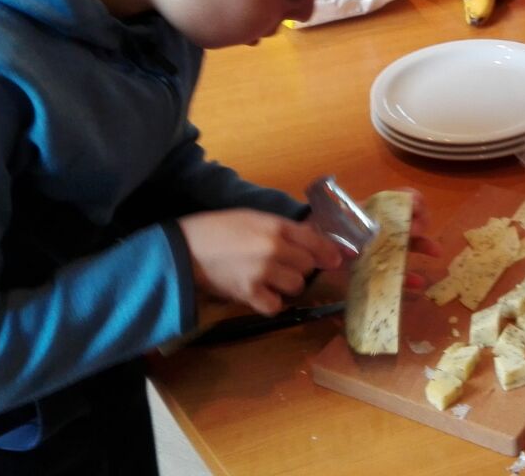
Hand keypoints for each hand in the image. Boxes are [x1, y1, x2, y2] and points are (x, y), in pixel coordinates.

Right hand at [178, 209, 346, 316]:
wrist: (186, 249)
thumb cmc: (219, 229)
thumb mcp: (254, 218)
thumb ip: (282, 229)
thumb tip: (311, 236)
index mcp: (276, 226)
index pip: (315, 240)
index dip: (329, 252)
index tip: (338, 260)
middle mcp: (274, 248)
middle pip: (307, 266)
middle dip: (302, 267)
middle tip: (288, 266)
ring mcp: (262, 272)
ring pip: (296, 286)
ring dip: (288, 285)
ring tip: (273, 279)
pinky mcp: (249, 294)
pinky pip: (275, 306)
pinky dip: (272, 302)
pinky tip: (263, 294)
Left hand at [311, 188, 441, 292]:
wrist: (309, 248)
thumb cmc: (320, 231)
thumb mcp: (326, 228)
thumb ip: (333, 237)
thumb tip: (345, 253)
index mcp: (372, 210)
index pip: (399, 198)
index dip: (411, 201)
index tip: (416, 208)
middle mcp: (381, 226)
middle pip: (408, 220)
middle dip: (419, 223)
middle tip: (417, 232)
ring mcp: (381, 246)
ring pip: (408, 243)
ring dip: (423, 245)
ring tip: (436, 252)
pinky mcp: (377, 266)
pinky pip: (397, 270)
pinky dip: (408, 276)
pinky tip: (418, 283)